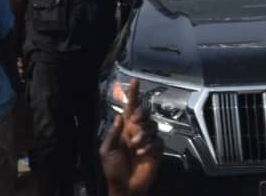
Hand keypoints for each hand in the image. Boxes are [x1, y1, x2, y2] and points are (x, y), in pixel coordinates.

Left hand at [100, 79, 161, 195]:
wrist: (125, 186)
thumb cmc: (113, 170)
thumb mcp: (106, 151)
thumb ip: (113, 133)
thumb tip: (120, 116)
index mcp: (124, 129)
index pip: (130, 107)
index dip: (133, 94)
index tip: (135, 81)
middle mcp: (137, 131)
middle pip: (145, 113)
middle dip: (141, 114)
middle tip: (136, 122)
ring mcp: (148, 140)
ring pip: (152, 126)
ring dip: (143, 135)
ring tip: (135, 147)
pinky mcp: (156, 150)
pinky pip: (158, 141)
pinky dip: (150, 146)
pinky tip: (142, 153)